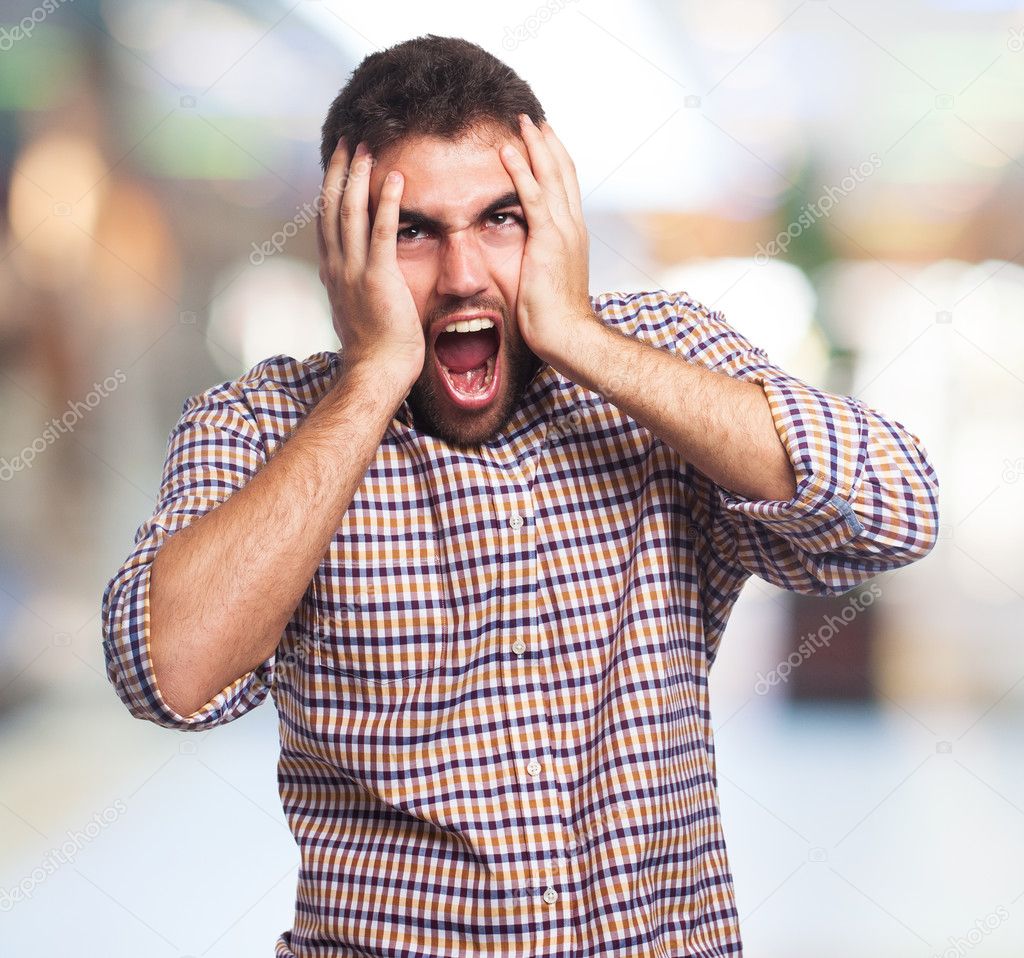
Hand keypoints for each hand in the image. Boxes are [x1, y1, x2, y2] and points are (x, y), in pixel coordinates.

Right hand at [317, 137, 423, 386]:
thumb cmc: (375, 349)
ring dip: (357, 176)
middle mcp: (336, 267)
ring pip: (349, 211)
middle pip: (331, 206)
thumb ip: (352, 290)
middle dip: (338, 170)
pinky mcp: (378, 278)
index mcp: (332, 273)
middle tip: (346, 141)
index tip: (337, 164)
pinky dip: (386, 201)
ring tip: (365, 147)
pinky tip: (394, 177)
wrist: (376, 372)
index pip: (326, 221)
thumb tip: (351, 282)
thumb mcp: (355, 312)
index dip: (330, 188)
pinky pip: (381, 231)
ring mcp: (354, 271)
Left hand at [498, 115, 593, 365]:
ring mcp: (563, 231)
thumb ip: (540, 260)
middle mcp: (573, 227)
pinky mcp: (548, 240)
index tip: (543, 140)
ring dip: (535, 145)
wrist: (568, 336)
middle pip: (564, 172)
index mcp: (573, 236)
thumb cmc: (555, 318)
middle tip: (532, 118)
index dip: (555, 161)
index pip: (566, 188)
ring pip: (551, 176)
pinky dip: (521, 171)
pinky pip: (532, 197)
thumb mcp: (548, 280)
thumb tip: (527, 255)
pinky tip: (508, 150)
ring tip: (521, 121)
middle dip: (548, 143)